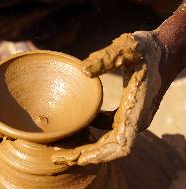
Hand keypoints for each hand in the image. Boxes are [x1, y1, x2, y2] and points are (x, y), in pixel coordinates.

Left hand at [51, 29, 179, 164]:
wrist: (166, 50)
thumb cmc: (148, 49)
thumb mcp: (127, 48)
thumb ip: (106, 58)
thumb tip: (82, 70)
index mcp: (135, 111)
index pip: (120, 145)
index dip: (100, 155)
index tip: (78, 159)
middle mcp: (135, 119)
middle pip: (110, 148)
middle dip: (85, 154)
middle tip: (58, 156)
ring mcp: (132, 117)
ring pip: (109, 141)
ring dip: (88, 146)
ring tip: (63, 146)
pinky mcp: (129, 112)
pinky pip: (109, 129)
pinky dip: (94, 132)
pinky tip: (79, 126)